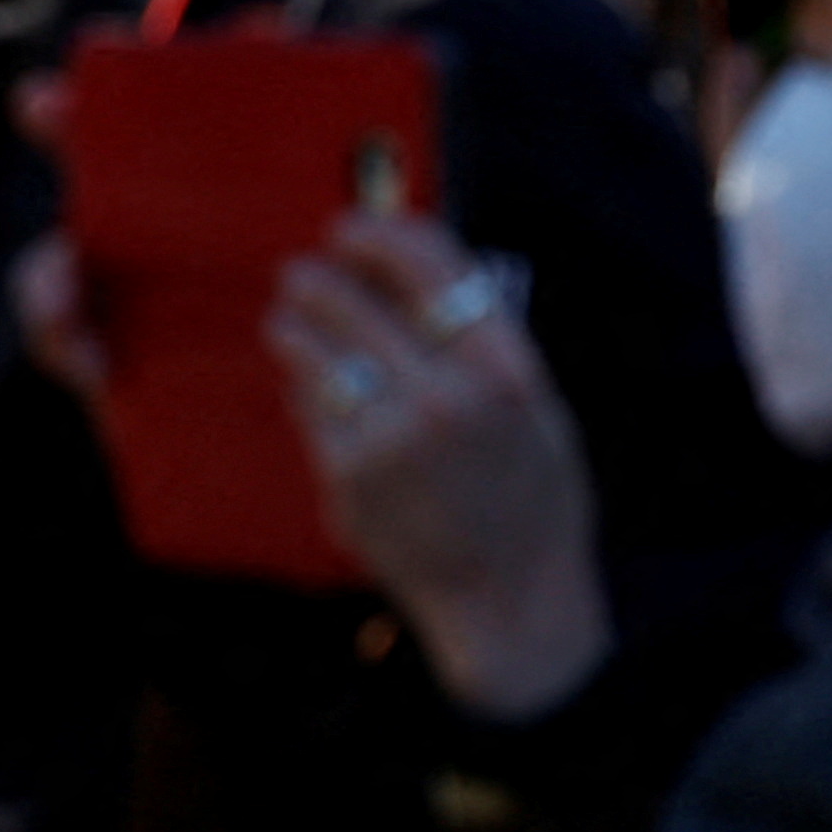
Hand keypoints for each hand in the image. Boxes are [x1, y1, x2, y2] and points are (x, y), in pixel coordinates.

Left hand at [271, 209, 608, 720]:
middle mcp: (449, 396)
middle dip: (314, 280)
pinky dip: (304, 387)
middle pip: (342, 293)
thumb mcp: (538, 410)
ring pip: (302, 338)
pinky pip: (302, 397)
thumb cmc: (528, 498)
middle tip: (306, 281)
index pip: (429, 263)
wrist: (511, 601)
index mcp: (508, 371)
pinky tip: (321, 397)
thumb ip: (483, 339)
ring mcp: (393, 433)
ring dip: (293, 326)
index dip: (377, 234)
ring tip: (299, 331)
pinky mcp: (347, 468)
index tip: (348, 230)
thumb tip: (410, 262)